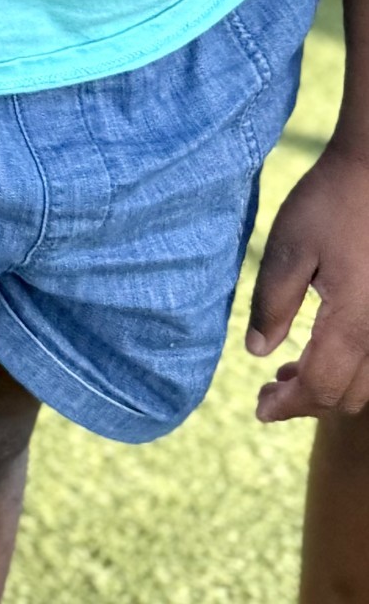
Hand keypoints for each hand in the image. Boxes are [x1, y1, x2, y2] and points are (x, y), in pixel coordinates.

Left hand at [248, 136, 368, 417]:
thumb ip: (273, 303)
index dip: (288, 405)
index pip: (321, 389)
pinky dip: (353, 366)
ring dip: (332, 387)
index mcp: (353, 324)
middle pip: (348, 396)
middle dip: (309, 402)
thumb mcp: (288, 247)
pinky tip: (325, 347)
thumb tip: (258, 351)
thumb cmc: (331, 202)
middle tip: (270, 390)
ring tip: (290, 371)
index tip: (259, 410)